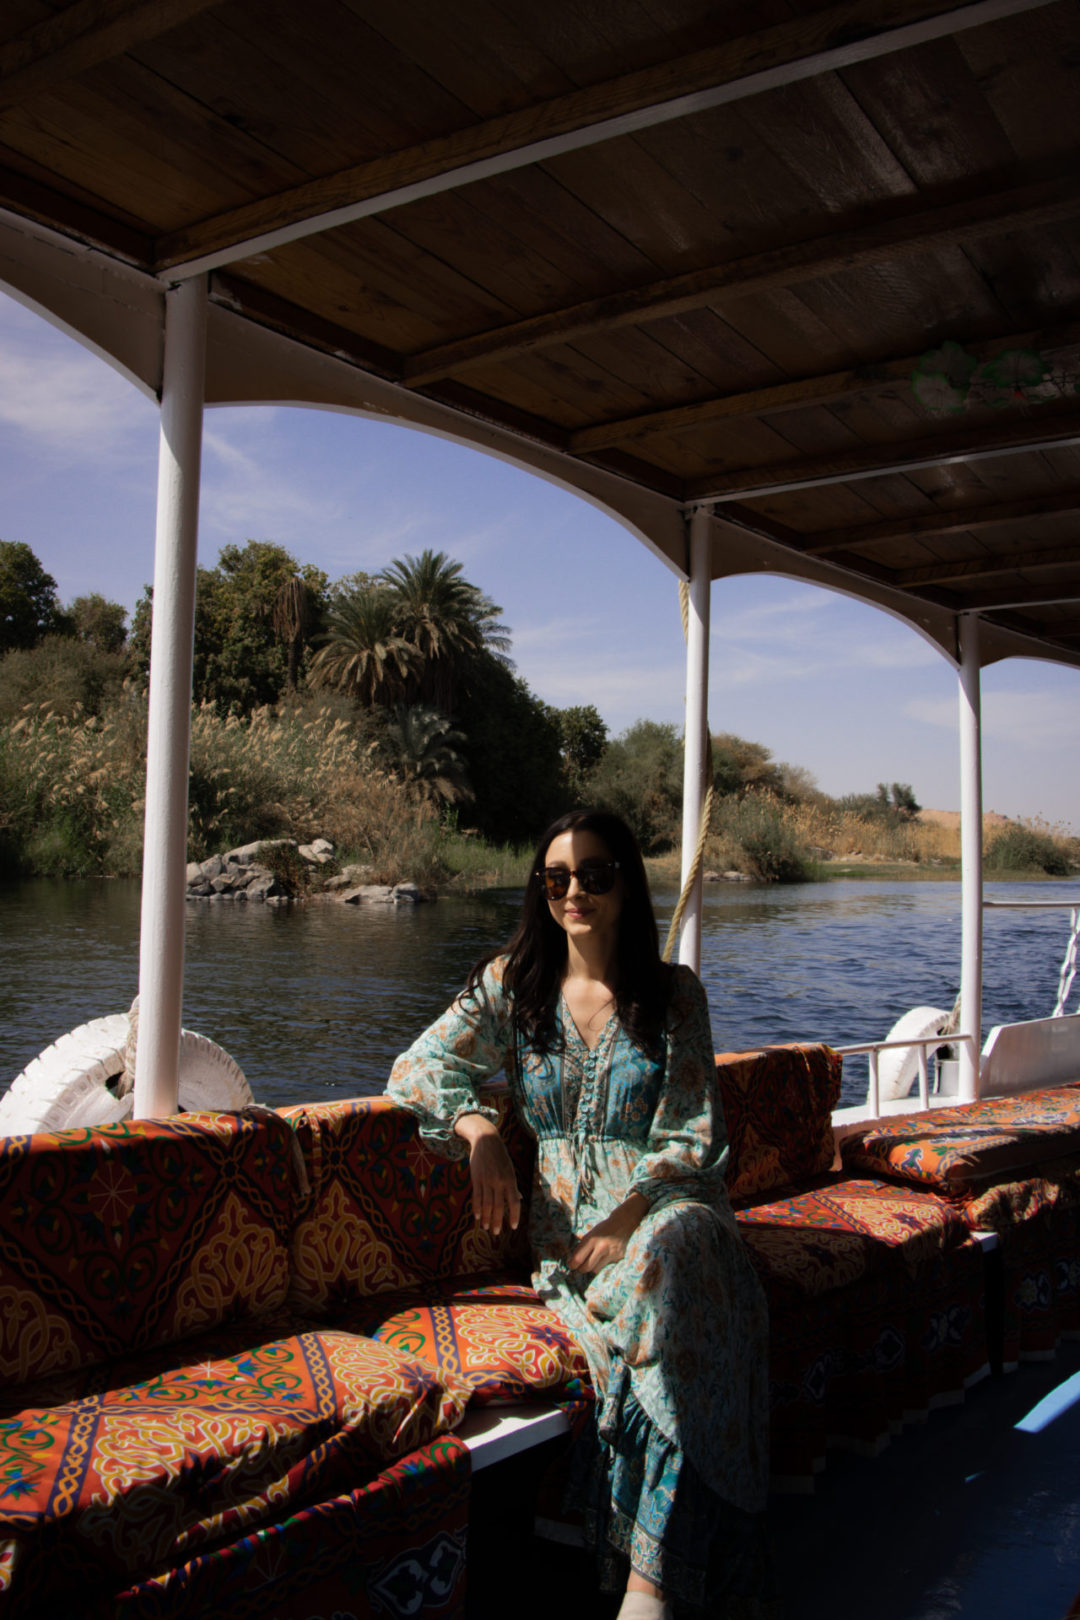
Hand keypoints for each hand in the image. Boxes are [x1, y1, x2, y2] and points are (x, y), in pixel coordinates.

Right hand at [454, 1113, 521, 1235]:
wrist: (486, 1140)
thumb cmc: (500, 1156)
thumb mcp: (510, 1169)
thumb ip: (513, 1186)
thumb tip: (519, 1200)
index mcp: (510, 1179)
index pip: (514, 1202)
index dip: (514, 1215)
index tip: (513, 1227)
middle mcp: (499, 1181)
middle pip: (498, 1206)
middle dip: (497, 1221)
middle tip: (496, 1233)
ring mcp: (487, 1180)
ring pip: (486, 1204)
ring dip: (485, 1218)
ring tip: (485, 1227)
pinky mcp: (476, 1178)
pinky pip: (476, 1197)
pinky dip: (476, 1208)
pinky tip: (476, 1216)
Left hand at [568, 1192, 648, 1273]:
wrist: (623, 1223)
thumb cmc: (603, 1229)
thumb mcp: (590, 1234)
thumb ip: (583, 1246)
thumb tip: (573, 1261)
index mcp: (592, 1240)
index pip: (578, 1258)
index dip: (572, 1264)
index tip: (570, 1265)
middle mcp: (602, 1247)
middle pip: (586, 1267)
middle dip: (580, 1269)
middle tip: (578, 1268)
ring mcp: (611, 1254)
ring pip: (596, 1270)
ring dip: (591, 1267)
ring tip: (591, 1262)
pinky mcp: (618, 1258)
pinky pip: (606, 1266)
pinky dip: (602, 1263)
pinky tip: (604, 1256)